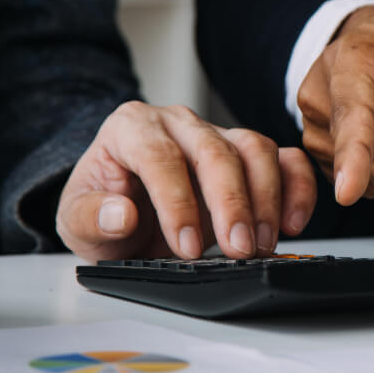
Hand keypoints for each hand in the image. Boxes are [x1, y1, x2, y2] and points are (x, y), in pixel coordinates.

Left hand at [56, 102, 316, 260]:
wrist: (122, 207)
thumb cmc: (103, 208)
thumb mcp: (76, 221)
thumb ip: (92, 217)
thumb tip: (120, 213)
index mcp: (131, 128)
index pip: (159, 156)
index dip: (176, 202)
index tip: (186, 246)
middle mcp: (178, 123)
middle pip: (215, 150)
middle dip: (231, 203)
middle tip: (237, 249)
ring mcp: (218, 134)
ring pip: (255, 148)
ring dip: (266, 199)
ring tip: (261, 245)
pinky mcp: (248, 154)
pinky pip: (285, 159)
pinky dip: (297, 188)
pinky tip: (294, 223)